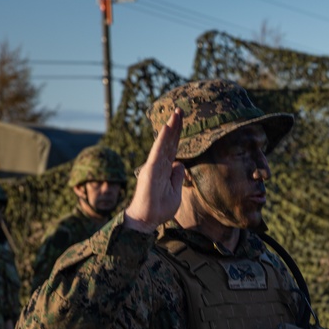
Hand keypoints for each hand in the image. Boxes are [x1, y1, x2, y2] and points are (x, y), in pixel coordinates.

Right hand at [124, 108, 185, 232]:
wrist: (147, 219)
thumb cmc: (160, 208)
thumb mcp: (176, 192)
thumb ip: (177, 177)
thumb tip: (179, 164)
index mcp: (165, 169)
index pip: (173, 148)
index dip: (177, 135)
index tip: (182, 120)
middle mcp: (159, 164)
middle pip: (169, 142)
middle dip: (175, 126)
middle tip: (180, 109)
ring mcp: (154, 166)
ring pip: (164, 144)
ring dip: (170, 128)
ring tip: (176, 113)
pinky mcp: (151, 170)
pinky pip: (158, 152)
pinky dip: (163, 140)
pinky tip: (167, 128)